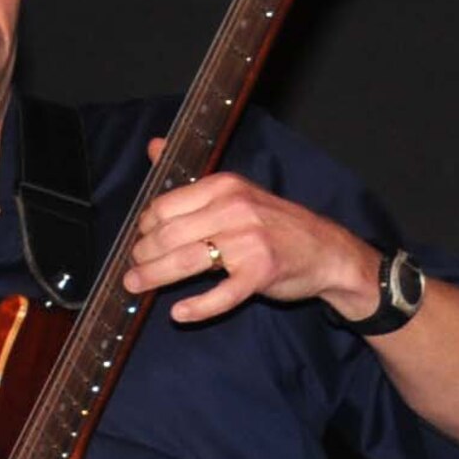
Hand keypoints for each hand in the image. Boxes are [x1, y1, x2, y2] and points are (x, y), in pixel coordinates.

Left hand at [122, 138, 376, 325]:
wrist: (326, 251)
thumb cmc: (276, 225)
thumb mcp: (236, 191)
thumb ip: (191, 178)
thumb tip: (153, 146)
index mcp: (223, 186)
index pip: (164, 206)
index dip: (144, 228)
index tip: (139, 242)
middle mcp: (234, 209)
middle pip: (169, 234)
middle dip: (143, 255)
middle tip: (132, 270)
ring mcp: (248, 241)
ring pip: (186, 260)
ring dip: (154, 277)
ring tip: (135, 286)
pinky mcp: (260, 273)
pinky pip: (221, 294)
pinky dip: (197, 306)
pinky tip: (179, 313)